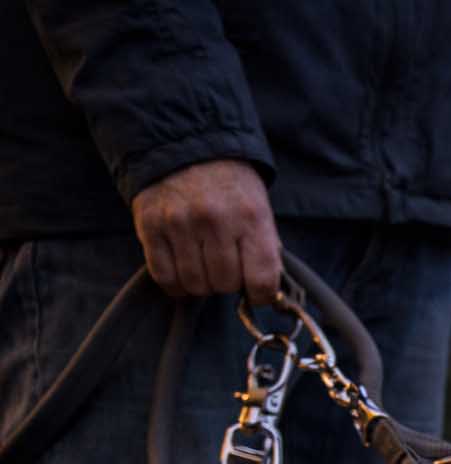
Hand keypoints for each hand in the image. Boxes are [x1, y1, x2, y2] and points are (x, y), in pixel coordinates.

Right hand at [131, 159, 280, 303]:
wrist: (186, 149)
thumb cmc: (231, 188)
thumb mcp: (260, 210)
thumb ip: (264, 250)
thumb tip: (267, 294)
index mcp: (251, 217)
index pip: (261, 280)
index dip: (262, 296)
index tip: (257, 292)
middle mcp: (215, 220)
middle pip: (225, 285)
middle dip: (229, 284)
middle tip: (227, 267)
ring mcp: (180, 223)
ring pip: (194, 285)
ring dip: (202, 284)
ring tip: (205, 265)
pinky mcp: (151, 226)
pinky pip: (164, 277)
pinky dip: (176, 283)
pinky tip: (184, 270)